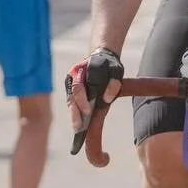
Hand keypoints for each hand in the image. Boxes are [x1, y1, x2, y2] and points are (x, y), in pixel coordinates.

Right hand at [65, 48, 122, 167]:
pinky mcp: (73, 90)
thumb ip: (113, 83)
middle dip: (75, 113)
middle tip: (78, 127)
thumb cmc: (110, 65)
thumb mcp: (116, 70)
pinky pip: (72, 103)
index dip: (82, 100)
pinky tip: (79, 125)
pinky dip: (75, 114)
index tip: (88, 111)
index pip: (78, 87)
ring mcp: (71, 84)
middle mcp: (73, 77)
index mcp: (81, 70)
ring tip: (78, 130)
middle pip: (71, 97)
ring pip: (70, 102)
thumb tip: (107, 99)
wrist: (103, 58)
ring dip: (74, 116)